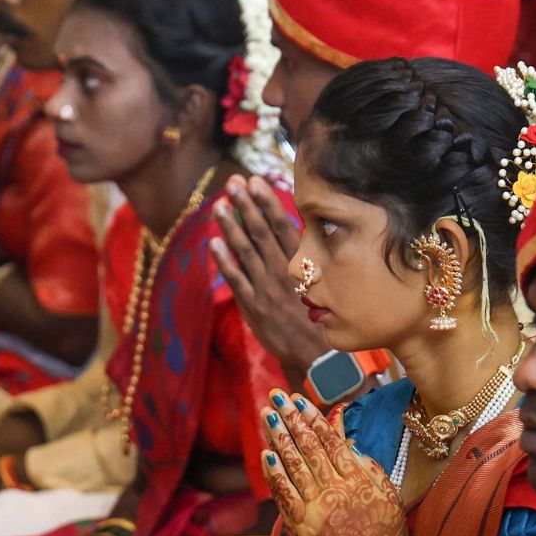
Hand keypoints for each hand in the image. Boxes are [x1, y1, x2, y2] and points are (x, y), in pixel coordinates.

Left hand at [207, 176, 331, 386]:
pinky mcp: (254, 306)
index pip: (282, 226)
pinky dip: (224, 261)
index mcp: (302, 263)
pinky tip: (213, 242)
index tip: (255, 181)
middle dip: (247, 206)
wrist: (317, 353)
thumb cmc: (321, 315)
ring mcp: (267, 288)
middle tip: (234, 183)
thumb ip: (305, 256)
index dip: (267, 202)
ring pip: (246, 251)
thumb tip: (291, 230)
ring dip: (232, 226)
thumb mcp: (321, 281)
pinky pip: (236, 279)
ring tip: (220, 205)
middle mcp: (284, 271)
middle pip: (261, 232)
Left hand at [260, 390, 409, 535]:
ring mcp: (318, 508)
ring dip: (278, 437)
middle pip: (309, 447)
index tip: (299, 400)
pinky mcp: (303, 527)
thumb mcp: (389, 498)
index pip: (331, 441)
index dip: (313, 418)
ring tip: (267, 416)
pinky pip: (285, 494)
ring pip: (294, 465)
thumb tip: (350, 446)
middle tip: (276, 397)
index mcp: (358, 480)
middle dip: (291, 419)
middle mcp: (337, 489)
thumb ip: (370, 469)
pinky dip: (275, 474)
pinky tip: (265, 454)